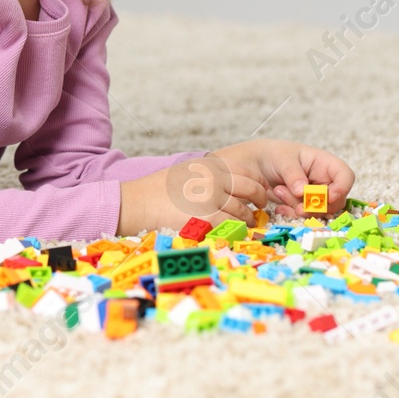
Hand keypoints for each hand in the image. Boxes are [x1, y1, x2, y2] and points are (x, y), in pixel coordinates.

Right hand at [117, 151, 269, 235]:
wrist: (138, 202)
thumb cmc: (158, 191)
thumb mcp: (187, 171)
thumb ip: (210, 175)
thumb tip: (234, 187)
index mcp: (210, 165)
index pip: (247, 172)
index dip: (258, 183)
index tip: (260, 192)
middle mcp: (214, 179)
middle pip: (251, 189)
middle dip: (261, 200)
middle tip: (261, 208)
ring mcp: (212, 199)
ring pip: (244, 211)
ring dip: (248, 219)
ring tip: (246, 222)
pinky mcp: (208, 219)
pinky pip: (232, 226)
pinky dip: (236, 230)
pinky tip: (232, 232)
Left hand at [212, 138, 354, 220]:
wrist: (256, 165)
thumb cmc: (274, 155)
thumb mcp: (282, 159)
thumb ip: (293, 174)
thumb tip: (303, 192)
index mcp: (324, 163)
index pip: (345, 176)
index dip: (342, 188)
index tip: (329, 196)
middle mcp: (324, 181)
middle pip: (336, 200)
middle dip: (318, 205)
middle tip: (297, 205)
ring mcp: (315, 195)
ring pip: (320, 211)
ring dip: (300, 208)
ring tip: (278, 191)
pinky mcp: (303, 206)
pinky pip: (305, 216)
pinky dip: (292, 214)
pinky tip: (279, 207)